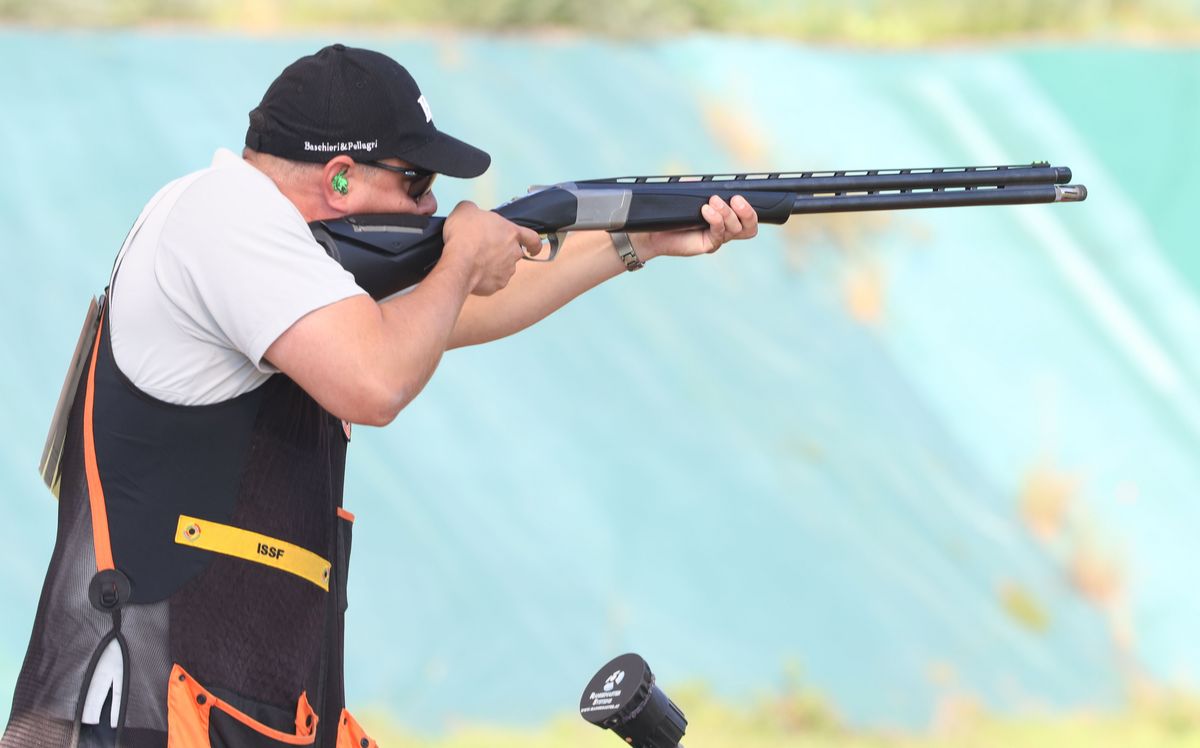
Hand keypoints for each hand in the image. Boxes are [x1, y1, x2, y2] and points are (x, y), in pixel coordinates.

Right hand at [443, 201, 542, 295]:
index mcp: (511, 232)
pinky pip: (493, 281)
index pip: (532, 238)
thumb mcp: (465, 210)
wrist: (458, 263)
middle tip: (486, 251)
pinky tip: (473, 273)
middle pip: (514, 253)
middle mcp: (514, 253)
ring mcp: (507, 271)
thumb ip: (474, 209)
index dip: (534, 244)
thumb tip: (471, 212)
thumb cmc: (464, 234)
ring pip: (504, 268)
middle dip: (503, 253)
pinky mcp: (497, 285)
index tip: (533, 248)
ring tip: (475, 262)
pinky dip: (485, 278)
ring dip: (494, 266)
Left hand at [635, 194, 758, 260]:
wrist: (654, 233)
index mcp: (725, 216)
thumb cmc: (671, 214)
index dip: (751, 207)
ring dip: (727, 212)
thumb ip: (698, 188)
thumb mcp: (688, 197)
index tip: (741, 194)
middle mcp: (724, 229)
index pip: (747, 216)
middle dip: (747, 213)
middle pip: (749, 227)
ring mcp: (717, 238)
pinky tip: (706, 210)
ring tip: (713, 201)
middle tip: (736, 199)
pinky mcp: (708, 245)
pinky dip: (715, 219)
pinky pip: (719, 233)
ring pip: (735, 229)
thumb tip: (703, 181)